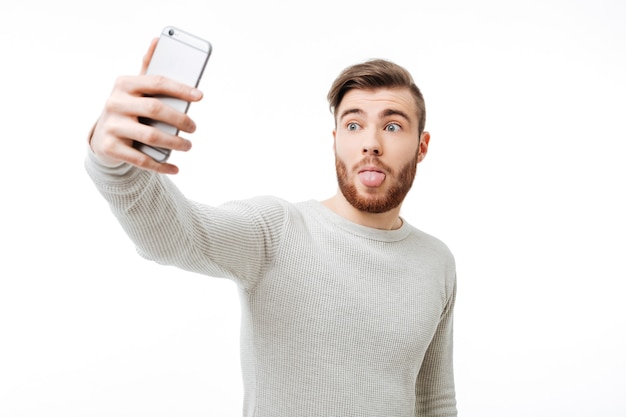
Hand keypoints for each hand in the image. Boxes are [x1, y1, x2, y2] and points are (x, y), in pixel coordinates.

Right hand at [89, 38, 203, 174]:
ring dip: (174, 143)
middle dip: (180, 119)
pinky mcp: (110, 147)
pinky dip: (161, 164)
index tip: (199, 96)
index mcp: (124, 84)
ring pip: (151, 135)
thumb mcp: (135, 88)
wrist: (102, 137)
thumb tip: (158, 40)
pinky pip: (141, 158)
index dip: (181, 89)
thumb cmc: (128, 109)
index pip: (157, 82)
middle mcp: (115, 102)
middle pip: (156, 109)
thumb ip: (148, 68)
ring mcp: (111, 126)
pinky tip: (175, 167)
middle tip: (194, 128)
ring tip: (188, 145)